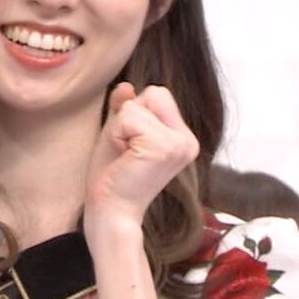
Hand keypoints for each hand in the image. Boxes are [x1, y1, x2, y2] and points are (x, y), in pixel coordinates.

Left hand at [84, 83, 198, 236]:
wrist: (110, 212)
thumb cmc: (112, 177)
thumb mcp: (117, 134)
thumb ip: (124, 109)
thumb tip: (126, 86)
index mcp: (182, 138)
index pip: (158, 94)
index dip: (133, 114)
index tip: (128, 146)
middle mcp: (188, 140)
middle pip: (154, 93)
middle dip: (128, 117)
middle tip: (125, 151)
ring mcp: (180, 143)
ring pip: (138, 104)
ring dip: (120, 128)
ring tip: (124, 156)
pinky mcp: (164, 146)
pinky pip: (129, 115)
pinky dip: (116, 134)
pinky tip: (124, 159)